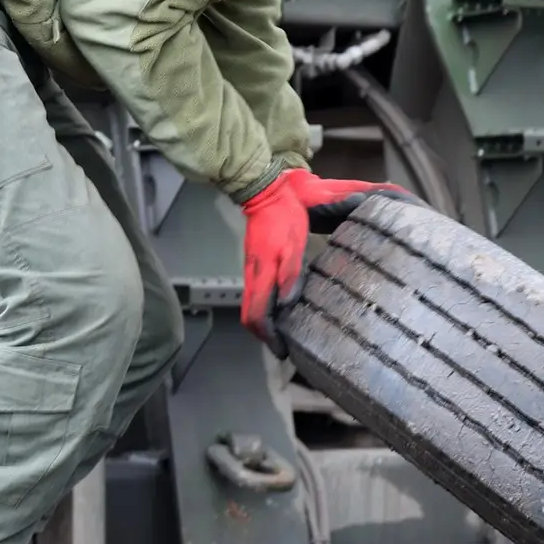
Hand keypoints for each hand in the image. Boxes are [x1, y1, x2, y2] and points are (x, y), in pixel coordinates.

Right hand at [239, 170, 415, 355]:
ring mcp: (252, 270)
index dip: (268, 337)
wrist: (265, 193)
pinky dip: (266, 309)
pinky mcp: (256, 264)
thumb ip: (291, 274)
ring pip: (252, 306)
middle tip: (283, 347)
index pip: (256, 315)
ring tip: (283, 333)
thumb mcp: (293, 244)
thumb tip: (287, 304)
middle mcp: (252, 276)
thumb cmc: (283, 217)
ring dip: (265, 324)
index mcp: (261, 274)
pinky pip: (257, 295)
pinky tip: (282, 308)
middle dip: (264, 336)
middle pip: (250, 317)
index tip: (282, 351)